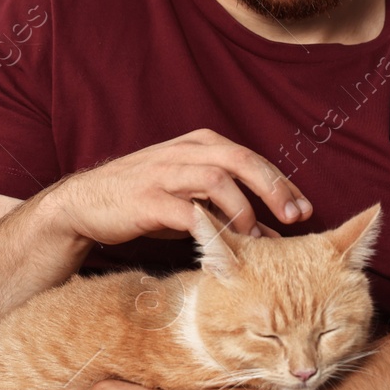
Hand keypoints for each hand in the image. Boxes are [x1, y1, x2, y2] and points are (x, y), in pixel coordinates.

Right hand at [41, 128, 309, 246]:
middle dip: (273, 189)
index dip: (281, 182)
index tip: (303, 209)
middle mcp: (183, 152)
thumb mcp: (190, 201)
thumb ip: (228, 212)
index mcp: (198, 145)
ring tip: (252, 235)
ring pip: (217, 180)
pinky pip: (186, 209)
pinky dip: (209, 226)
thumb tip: (273, 236)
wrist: (85, 205)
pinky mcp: (146, 199)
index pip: (250, 157)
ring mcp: (164, 173)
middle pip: (241, 160)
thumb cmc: (144, 203)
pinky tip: (220, 244)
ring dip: (242, 209)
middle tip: (294, 217)